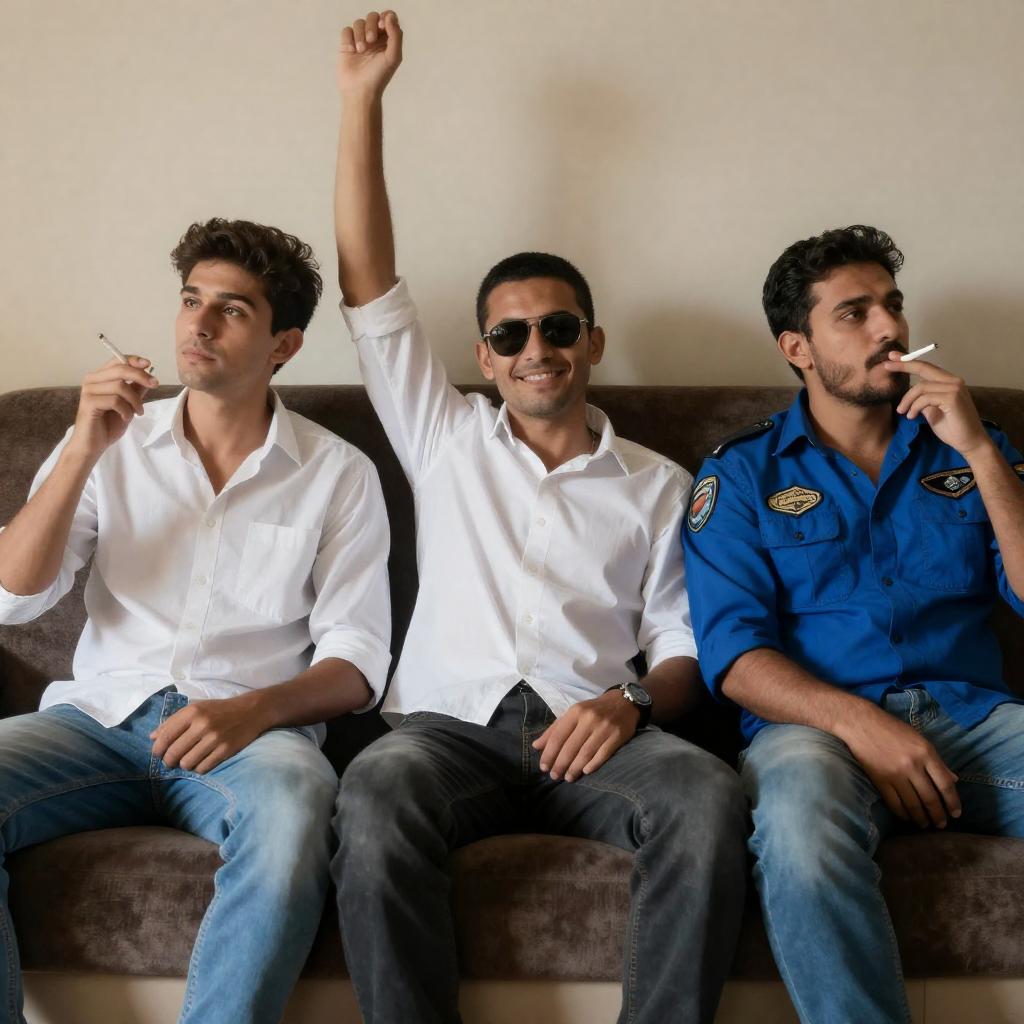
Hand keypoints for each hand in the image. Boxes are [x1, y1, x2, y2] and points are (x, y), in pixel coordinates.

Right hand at [67, 356, 156, 460]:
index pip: (117, 360)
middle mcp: (92, 380)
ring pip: (120, 386)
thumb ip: (136, 390)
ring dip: (135, 400)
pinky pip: (114, 400)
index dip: (133, 360)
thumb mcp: (128, 405)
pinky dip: (126, 410)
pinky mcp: (89, 403)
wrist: (93, 445)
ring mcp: (88, 391)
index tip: (149, 364)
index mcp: (100, 378)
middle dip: (141, 376)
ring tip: (137, 412)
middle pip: (120, 369)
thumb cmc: (108, 425)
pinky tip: (126, 418)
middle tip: (155, 385)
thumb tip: (149, 376)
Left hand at [150, 694, 268, 773]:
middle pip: (174, 753)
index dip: (158, 749)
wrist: (250, 711)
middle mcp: (202, 724)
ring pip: (187, 763)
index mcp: (192, 712)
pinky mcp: (226, 750)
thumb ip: (173, 721)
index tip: (158, 753)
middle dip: (169, 761)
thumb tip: (152, 737)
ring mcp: (215, 738)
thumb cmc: (219, 710)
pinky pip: (202, 768)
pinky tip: (202, 761)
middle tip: (172, 761)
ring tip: (189, 759)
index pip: (165, 736)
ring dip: (185, 764)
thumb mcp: (196, 709)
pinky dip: (199, 767)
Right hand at [338, 10, 402, 98]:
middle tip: (371, 40)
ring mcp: (360, 41)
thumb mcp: (393, 56)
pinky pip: (347, 30)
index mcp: (388, 41)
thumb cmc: (378, 77)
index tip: (382, 26)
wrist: (360, 91)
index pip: (389, 18)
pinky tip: (351, 51)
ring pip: (359, 22)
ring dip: (360, 34)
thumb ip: (395, 35)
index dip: (385, 17)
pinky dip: (349, 38)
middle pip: (373, 16)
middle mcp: (375, 39)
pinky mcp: (347, 45)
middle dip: (371, 25)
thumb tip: (390, 16)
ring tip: (361, 50)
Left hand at [532, 690, 640, 781]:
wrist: (624, 702)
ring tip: (568, 778)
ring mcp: (604, 728)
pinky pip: (603, 754)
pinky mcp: (617, 736)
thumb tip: (536, 746)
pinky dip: (593, 765)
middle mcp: (589, 719)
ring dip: (575, 768)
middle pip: (571, 747)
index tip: (543, 767)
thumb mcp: (573, 714)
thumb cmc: (593, 710)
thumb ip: (555, 729)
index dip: (549, 753)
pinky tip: (585, 772)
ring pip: (586, 753)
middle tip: (554, 776)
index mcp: (575, 712)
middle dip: (560, 764)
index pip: (558, 736)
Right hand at [837, 703, 960, 828]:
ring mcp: (895, 774)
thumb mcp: (919, 739)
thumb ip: (936, 760)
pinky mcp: (880, 780)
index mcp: (926, 753)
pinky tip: (907, 817)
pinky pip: (894, 803)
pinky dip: (902, 814)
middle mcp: (912, 765)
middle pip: (930, 798)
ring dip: (921, 818)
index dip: (953, 802)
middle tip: (941, 824)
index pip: (945, 784)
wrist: (860, 723)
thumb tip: (954, 779)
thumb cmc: (892, 728)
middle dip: (938, 815)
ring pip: (913, 804)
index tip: (956, 813)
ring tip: (925, 824)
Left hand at [883, 353, 990, 457]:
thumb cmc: (952, 428)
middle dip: (903, 365)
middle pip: (923, 368)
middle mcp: (954, 381)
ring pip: (921, 387)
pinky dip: (915, 407)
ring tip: (902, 412)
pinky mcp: (952, 398)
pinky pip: (925, 398)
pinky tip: (911, 416)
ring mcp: (954, 388)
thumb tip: (910, 394)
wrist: (969, 442)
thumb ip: (923, 399)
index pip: (926, 367)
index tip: (892, 357)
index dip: (908, 361)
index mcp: (949, 382)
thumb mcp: (932, 410)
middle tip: (885, 365)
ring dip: (907, 400)